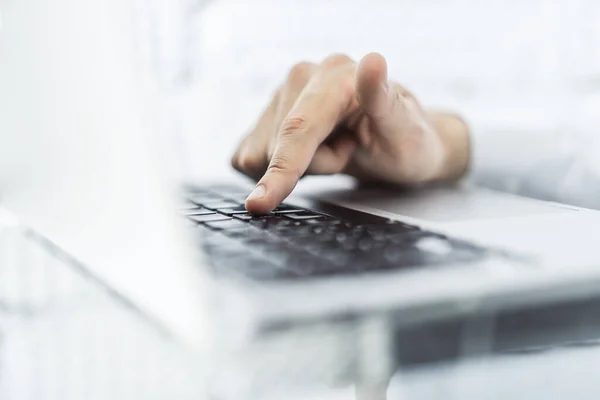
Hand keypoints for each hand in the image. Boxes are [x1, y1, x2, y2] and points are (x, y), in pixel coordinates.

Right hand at [231, 53, 469, 213]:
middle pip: (278, 146)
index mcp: (337, 74)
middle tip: (349, 151)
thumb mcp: (405, 129)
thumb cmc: (406, 141)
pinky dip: (278, 167)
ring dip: (298, 166)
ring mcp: (281, 93)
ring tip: (336, 148)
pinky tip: (312, 152)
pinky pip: (249, 157)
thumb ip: (384, 99)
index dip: (280, 168)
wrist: (398, 142)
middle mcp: (303, 75)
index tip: (259, 203)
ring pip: (261, 154)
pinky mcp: (266, 115)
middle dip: (312, 166)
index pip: (298, 128)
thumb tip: (373, 60)